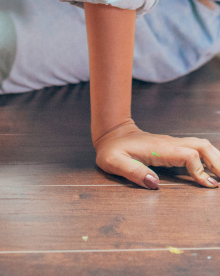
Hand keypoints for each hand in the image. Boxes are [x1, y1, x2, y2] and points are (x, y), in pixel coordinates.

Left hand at [94, 119, 219, 189]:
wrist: (111, 133)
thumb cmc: (112, 149)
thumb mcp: (113, 161)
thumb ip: (132, 172)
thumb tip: (155, 183)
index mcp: (159, 149)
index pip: (189, 154)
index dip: (200, 170)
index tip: (207, 185)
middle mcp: (170, 144)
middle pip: (202, 146)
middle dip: (217, 162)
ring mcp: (172, 144)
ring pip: (202, 146)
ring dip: (215, 159)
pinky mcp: (172, 148)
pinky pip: (196, 150)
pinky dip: (208, 159)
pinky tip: (211, 173)